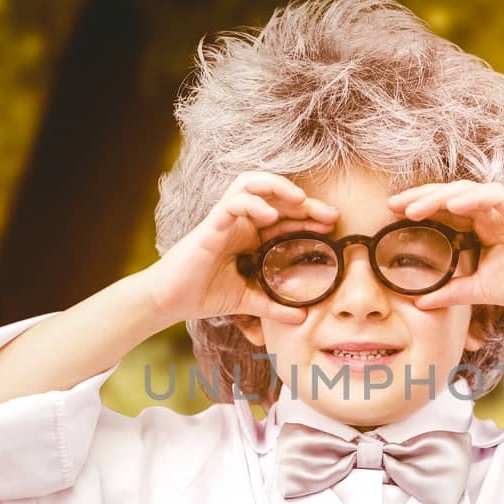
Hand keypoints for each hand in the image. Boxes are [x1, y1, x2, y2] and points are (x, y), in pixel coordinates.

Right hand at [146, 171, 339, 324]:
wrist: (171, 301)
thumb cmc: (203, 294)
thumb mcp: (247, 301)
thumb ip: (274, 306)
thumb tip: (303, 319)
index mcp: (250, 235)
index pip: (285, 217)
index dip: (309, 218)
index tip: (333, 227)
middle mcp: (240, 222)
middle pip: (276, 197)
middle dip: (305, 202)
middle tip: (329, 214)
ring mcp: (226, 220)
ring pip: (252, 184)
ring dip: (278, 188)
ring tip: (300, 200)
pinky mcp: (210, 224)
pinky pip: (233, 202)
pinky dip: (252, 203)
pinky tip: (270, 216)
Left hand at [388, 181, 503, 314]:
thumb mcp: (478, 290)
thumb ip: (451, 292)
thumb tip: (420, 303)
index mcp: (478, 226)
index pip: (443, 210)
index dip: (418, 208)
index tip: (391, 214)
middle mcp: (489, 213)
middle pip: (449, 195)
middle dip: (421, 197)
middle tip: (394, 205)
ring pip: (467, 191)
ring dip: (439, 196)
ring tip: (414, 207)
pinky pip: (495, 196)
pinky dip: (473, 198)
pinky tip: (453, 205)